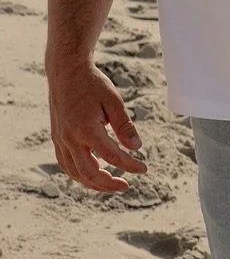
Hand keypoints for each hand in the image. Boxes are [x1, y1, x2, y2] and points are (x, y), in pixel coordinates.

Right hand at [48, 58, 147, 192]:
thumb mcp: (114, 101)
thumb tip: (136, 147)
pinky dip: (79, 174)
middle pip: (90, 173)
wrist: (66, 72)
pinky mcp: (57, 138)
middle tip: (126, 186)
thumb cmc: (92, 84)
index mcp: (85, 129)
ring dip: (93, 183)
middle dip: (109, 184)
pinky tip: (92, 175)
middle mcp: (70, 138)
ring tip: (111, 184)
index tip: (143, 169)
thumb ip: (125, 126)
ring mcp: (60, 140)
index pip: (112, 156)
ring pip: (75, 172)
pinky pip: (66, 164)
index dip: (129, 166)